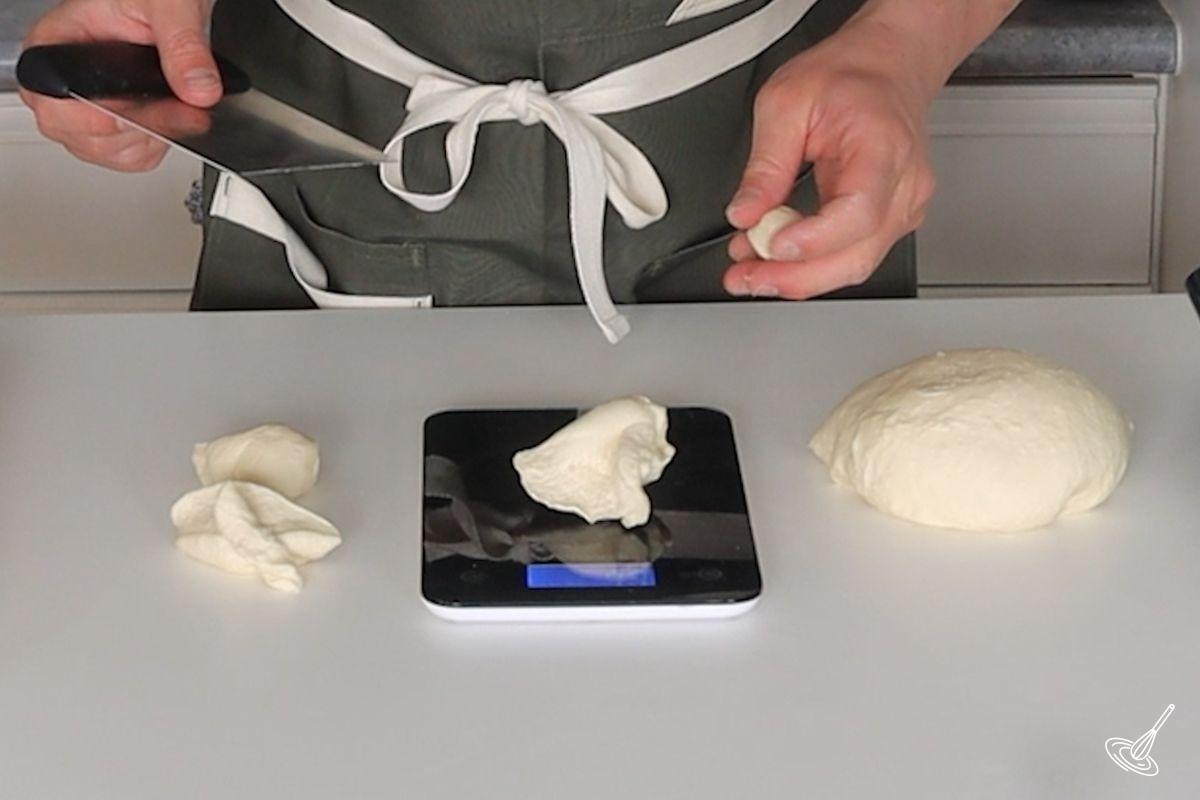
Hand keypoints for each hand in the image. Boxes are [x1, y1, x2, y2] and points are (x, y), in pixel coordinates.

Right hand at [19, 0, 218, 171]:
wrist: (170, 4)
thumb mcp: (170, 7)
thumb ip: (183, 45)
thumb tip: (198, 90)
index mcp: (55, 43)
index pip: (51, 100)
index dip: (94, 117)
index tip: (134, 115)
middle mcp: (63, 80)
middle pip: (79, 135)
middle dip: (135, 129)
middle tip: (178, 110)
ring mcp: (85, 109)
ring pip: (106, 152)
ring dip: (150, 140)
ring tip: (179, 110)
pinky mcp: (113, 127)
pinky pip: (129, 157)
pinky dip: (157, 146)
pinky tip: (171, 122)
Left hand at [723, 18, 937, 298]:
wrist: (887, 67)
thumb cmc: (848, 77)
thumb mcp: (785, 103)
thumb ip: (765, 165)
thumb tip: (744, 214)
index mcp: (882, 147)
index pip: (858, 212)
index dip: (813, 240)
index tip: (770, 245)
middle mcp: (903, 186)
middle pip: (856, 256)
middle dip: (794, 277)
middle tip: (745, 277)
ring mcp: (902, 208)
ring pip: (853, 265)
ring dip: (797, 276)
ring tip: (749, 269)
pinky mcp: (888, 221)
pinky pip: (849, 255)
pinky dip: (809, 264)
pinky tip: (774, 257)